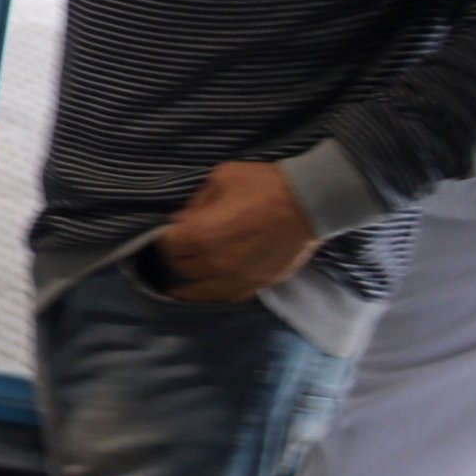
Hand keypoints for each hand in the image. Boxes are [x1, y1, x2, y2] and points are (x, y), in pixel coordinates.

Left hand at [155, 160, 318, 301]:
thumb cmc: (266, 185)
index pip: (166, 246)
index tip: (167, 235)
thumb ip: (196, 202)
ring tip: (181, 284)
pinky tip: (209, 289)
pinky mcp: (255, 285)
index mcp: (200, 234)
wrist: (311, 203)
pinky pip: (226, 297)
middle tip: (180, 252)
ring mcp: (234, 278)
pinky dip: (214, 293)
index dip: (164, 239)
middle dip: (177, 257)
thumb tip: (180, 220)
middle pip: (180, 268)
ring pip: (199, 291)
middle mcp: (212, 262)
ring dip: (188, 284)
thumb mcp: (222, 179)